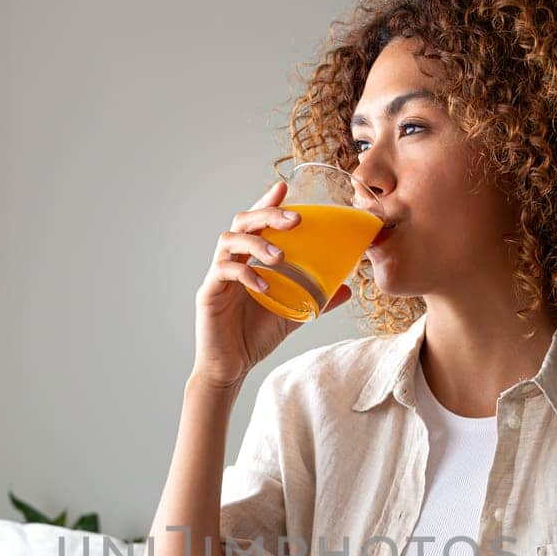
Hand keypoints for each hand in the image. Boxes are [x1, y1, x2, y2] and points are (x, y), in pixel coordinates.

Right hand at [191, 179, 351, 391]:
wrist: (231, 367)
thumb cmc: (255, 336)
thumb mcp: (293, 313)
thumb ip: (315, 298)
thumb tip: (347, 288)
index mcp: (249, 260)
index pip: (256, 223)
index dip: (267, 203)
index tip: (284, 187)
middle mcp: (231, 261)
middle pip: (242, 222)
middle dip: (268, 214)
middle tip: (294, 219)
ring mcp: (217, 275)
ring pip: (229, 240)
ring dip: (257, 243)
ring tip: (280, 257)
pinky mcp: (208, 293)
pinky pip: (224, 272)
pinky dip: (246, 274)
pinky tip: (263, 286)